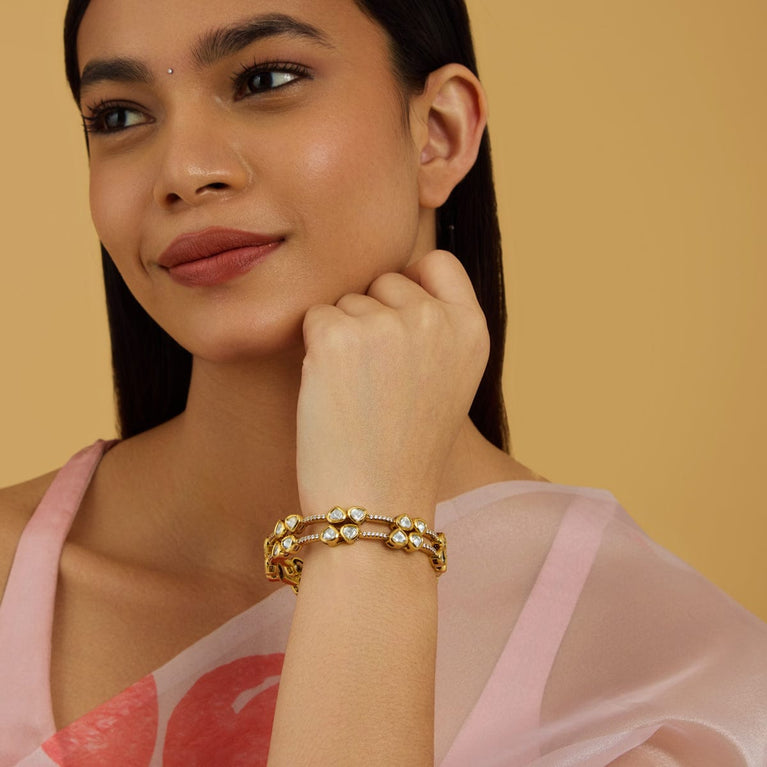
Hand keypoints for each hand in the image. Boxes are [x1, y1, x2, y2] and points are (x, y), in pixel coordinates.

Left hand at [296, 250, 489, 520]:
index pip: (438, 262)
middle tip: (377, 377)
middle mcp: (434, 319)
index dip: (412, 285)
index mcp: (471, 329)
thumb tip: (393, 282)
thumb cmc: (405, 448)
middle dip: (372, 315)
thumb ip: (436, 328)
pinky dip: (313, 350)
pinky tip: (331, 392)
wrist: (376, 505)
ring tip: (358, 394)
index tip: (399, 321)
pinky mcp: (338, 339)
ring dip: (343, 337)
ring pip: (346, 301)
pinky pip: (314, 318)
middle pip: (384, 280)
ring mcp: (387, 326)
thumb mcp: (449, 380)